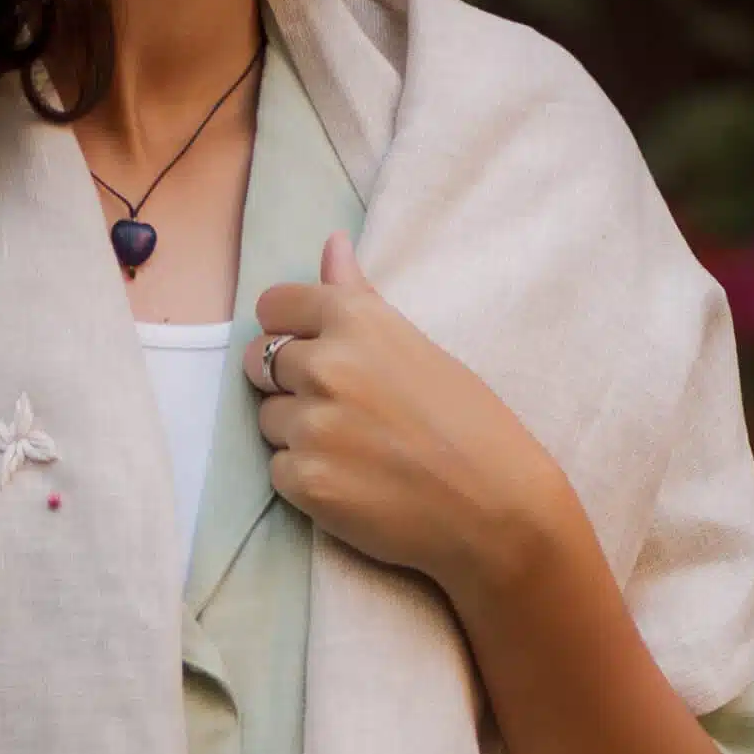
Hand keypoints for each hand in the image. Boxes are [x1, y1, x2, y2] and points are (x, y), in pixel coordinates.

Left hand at [242, 230, 564, 597]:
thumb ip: (361, 300)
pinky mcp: (305, 481)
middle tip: (332, 407)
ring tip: (351, 449)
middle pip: (258, 361)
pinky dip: (304, 478)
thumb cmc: (471, 425)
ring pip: (267, 419)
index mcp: (355, 321)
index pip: (274, 306)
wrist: (495, 508)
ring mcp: (311, 426)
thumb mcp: (418, 347)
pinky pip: (278, 471)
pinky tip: (350, 482)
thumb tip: (330, 244)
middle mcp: (326, 366)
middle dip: (284, 382)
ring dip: (295, 433)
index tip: (306, 350)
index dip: (286, 329)